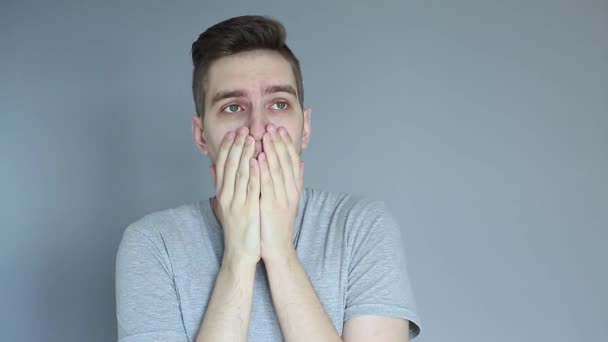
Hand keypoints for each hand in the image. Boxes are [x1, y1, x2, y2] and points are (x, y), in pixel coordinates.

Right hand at [210, 127, 260, 265]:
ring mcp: (236, 203)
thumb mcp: (227, 206)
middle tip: (242, 129)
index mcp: (222, 193)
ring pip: (240, 173)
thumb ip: (223, 187)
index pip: (222, 165)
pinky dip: (254, 173)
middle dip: (236, 145)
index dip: (227, 148)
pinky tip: (258, 160)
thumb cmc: (237, 229)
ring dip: (245, 154)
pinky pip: (251, 188)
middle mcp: (226, 196)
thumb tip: (215, 170)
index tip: (232, 133)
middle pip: (230, 165)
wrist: (239, 253)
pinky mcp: (248, 210)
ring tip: (251, 138)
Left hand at [258, 124, 304, 261]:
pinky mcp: (271, 206)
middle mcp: (290, 191)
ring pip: (277, 170)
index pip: (292, 161)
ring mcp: (282, 198)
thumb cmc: (278, 224)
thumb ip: (293, 181)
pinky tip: (258, 157)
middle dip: (278, 142)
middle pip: (286, 162)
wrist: (278, 248)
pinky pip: (267, 185)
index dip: (287, 145)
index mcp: (294, 189)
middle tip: (272, 126)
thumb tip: (301, 163)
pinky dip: (263, 169)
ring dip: (271, 151)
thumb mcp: (288, 200)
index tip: (280, 130)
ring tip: (265, 135)